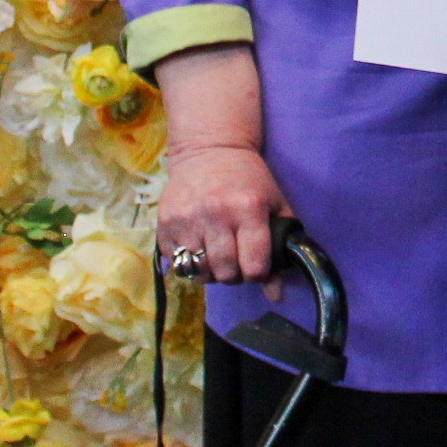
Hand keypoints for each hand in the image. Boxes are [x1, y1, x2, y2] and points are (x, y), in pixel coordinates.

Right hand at [158, 141, 294, 283]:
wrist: (210, 150)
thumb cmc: (249, 180)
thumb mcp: (274, 205)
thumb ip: (282, 248)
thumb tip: (277, 296)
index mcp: (249, 208)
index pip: (255, 265)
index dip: (258, 273)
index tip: (257, 266)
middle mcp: (216, 214)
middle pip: (226, 273)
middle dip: (234, 275)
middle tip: (236, 261)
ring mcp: (187, 219)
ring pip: (199, 273)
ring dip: (210, 272)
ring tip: (217, 255)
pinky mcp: (164, 223)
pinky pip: (176, 263)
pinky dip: (188, 263)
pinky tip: (198, 245)